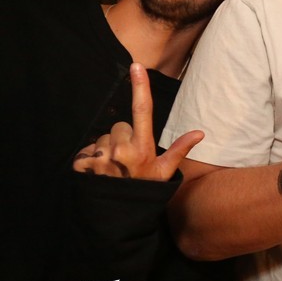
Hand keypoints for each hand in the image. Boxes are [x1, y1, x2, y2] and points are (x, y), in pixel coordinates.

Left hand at [72, 63, 203, 180]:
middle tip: (128, 157)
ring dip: (107, 147)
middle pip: (119, 125)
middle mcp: (120, 149)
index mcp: (141, 148)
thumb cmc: (144, 189)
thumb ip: (179, 149)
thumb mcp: (165, 172)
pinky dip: (92, 157)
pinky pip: (87, 148)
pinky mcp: (82, 162)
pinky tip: (99, 171)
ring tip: (114, 166)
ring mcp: (99, 156)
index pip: (142, 111)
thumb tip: (200, 133)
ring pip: (103, 136)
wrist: (118, 214)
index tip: (136, 66)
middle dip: (123, 136)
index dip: (140, 87)